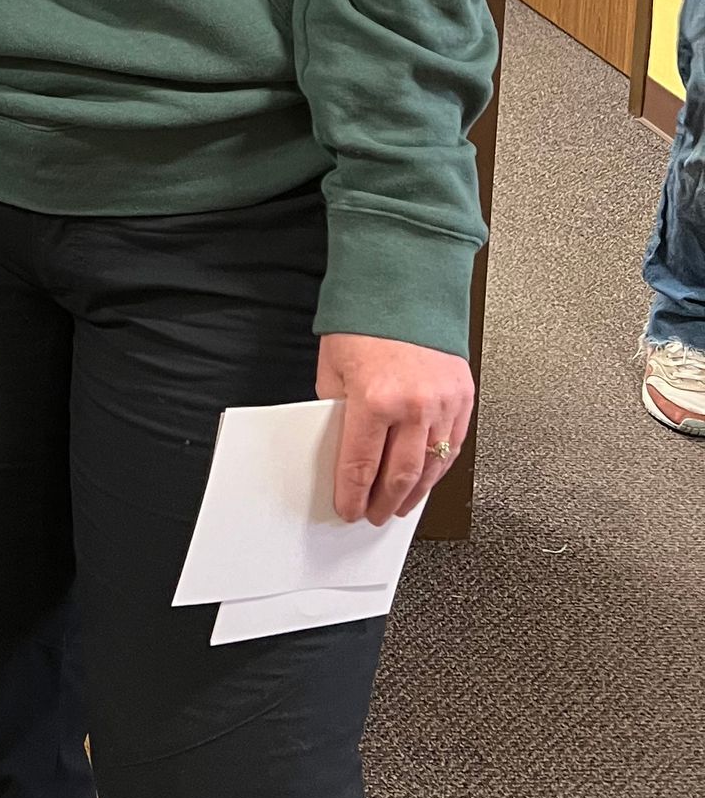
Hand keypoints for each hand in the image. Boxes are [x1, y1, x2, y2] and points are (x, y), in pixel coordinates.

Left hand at [316, 334, 473, 525]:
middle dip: (384, 501)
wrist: (405, 282)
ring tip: (401, 506)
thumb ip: (338, 409)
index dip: (353, 494)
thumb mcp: (333, 366)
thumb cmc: (366, 317)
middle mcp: (413, 406)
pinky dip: (440, 468)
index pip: (361, 465)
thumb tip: (342, 442)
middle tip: (374, 514)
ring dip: (415, 493)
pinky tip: (428, 478)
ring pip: (432, 467)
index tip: (349, 508)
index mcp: (374, 399)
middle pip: (399, 475)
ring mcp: (443, 403)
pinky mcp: (463, 396)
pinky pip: (454, 445)